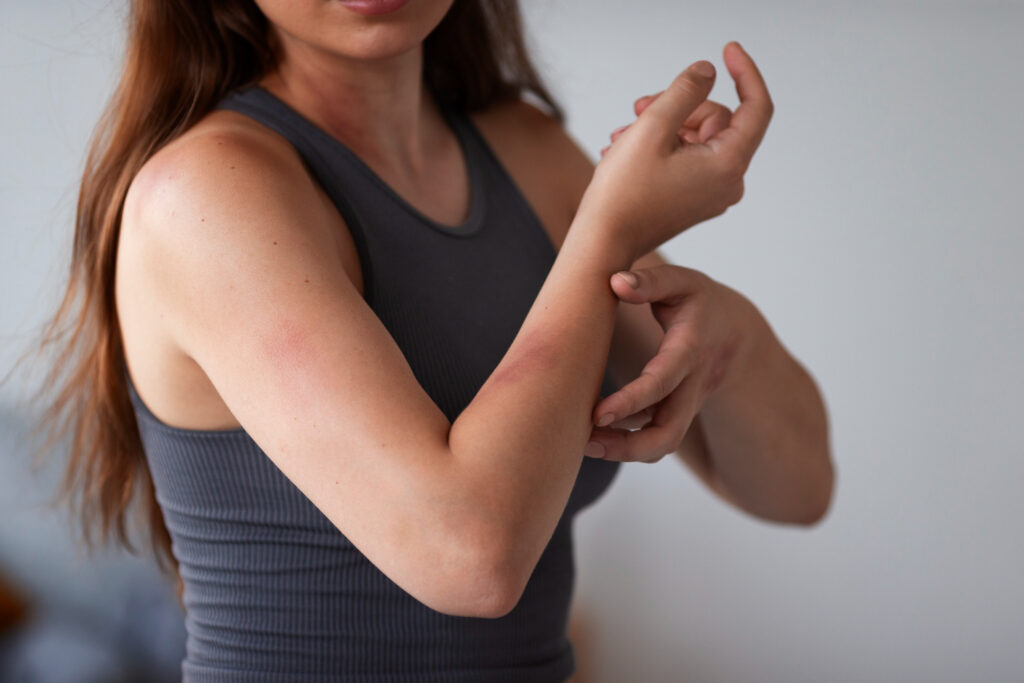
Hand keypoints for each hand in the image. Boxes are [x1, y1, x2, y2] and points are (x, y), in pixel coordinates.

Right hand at [575, 41, 773, 259]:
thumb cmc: (623, 194)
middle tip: (638, 108)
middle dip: (678, 106)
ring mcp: (711, 194)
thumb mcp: (653, 127)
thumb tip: (706, 72)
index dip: (745, 73)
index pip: (756, 107)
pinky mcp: (694, 200)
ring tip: (622, 134)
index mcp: (727, 165)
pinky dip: (661, 147)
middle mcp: (728, 183)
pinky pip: (687, 158)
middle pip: (717, 120)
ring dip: (662, 126)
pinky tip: (626, 150)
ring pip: (697, 137)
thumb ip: (685, 91)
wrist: (602, 243)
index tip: (728, 50)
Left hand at [584, 264, 754, 462]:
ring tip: (584, 445)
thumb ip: (650, 281)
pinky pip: (655, 438)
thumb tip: (616, 282)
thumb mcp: (681, 282)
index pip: (662, 382)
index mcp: (690, 349)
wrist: (734, 331)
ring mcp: (686, 404)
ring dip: (625, 452)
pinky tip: (595, 438)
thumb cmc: (699, 301)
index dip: (631, 401)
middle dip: (629, 447)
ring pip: (663, 444)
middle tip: (586, 443)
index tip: (597, 414)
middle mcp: (691, 385)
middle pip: (669, 432)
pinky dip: (627, 445)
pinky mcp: (676, 414)